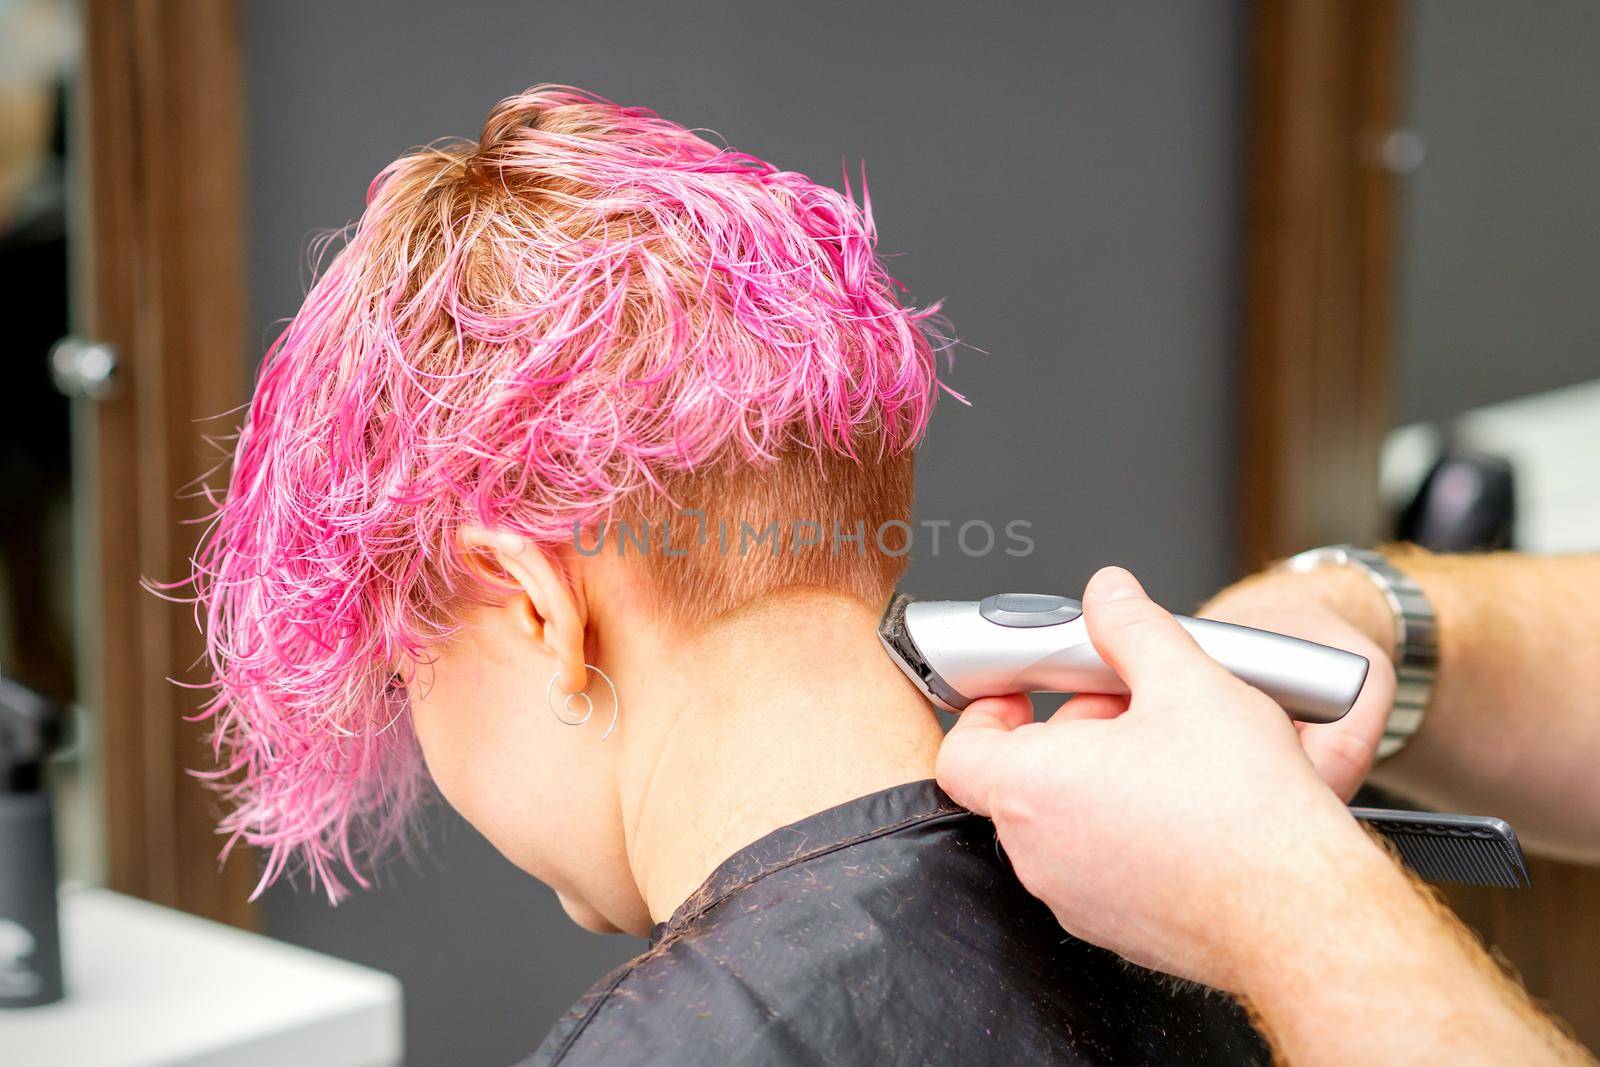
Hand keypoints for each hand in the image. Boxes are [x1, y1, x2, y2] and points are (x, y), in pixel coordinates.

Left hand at [935, 566, 1389, 992]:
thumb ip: (1133, 626)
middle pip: (1021, 778)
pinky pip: (1100, 865)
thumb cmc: (1245, 813)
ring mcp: (1075, 897)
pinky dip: (1126, 829)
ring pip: (1063, 822)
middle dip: (1069, 731)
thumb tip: (1109, 593)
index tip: (1021, 688)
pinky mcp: (1117, 928)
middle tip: (1126, 707)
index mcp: (1033, 788)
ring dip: (1099, 779)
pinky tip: (1187, 808)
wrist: (1301, 913)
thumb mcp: (1187, 681)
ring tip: (1167, 753)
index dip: (985, 709)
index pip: (962, 748)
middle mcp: (1039, 852)